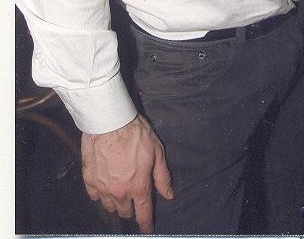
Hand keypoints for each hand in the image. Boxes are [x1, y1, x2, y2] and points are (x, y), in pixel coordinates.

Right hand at [81, 114, 173, 233]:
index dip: (146, 225)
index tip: (147, 230)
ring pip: (109, 206)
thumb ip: (162, 177)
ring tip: (120, 192)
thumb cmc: (135, 134)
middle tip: (133, 199)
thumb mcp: (157, 152)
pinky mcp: (89, 180)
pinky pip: (95, 196)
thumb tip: (168, 195)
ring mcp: (102, 188)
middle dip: (131, 209)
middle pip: (125, 212)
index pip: (143, 214)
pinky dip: (100, 194)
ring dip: (116, 203)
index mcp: (138, 187)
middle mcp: (120, 192)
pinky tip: (105, 185)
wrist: (109, 123)